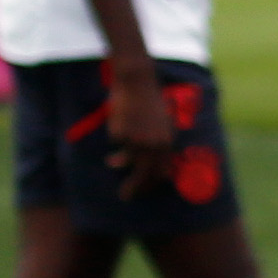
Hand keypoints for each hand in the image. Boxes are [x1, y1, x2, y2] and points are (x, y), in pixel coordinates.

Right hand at [100, 50, 174, 194]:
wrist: (138, 81)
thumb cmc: (150, 101)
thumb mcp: (160, 124)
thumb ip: (155, 145)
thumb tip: (143, 165)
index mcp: (167, 142)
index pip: (162, 173)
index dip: (152, 184)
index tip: (144, 189)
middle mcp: (153, 144)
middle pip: (144, 174)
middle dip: (135, 188)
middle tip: (126, 196)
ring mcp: (136, 139)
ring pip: (126, 160)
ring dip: (118, 164)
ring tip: (110, 164)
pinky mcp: (120, 133)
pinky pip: (116, 141)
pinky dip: (116, 136)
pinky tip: (118, 120)